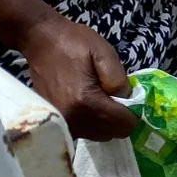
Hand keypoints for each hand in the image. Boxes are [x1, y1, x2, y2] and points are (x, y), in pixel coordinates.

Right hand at [19, 16, 138, 140]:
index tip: (134, 98)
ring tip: (104, 99)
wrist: (40, 40)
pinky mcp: (56, 121)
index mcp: (86, 102)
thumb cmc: (74, 43)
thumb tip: (128, 100)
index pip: (124, 123)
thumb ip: (119, 81)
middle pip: (114, 133)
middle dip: (122, 117)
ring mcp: (62, 122)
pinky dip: (96, 123)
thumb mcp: (105, 54)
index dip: (136, 112)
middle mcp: (73, 119)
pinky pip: (86, 132)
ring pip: (101, 135)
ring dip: (109, 122)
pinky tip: (93, 105)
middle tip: (118, 97)